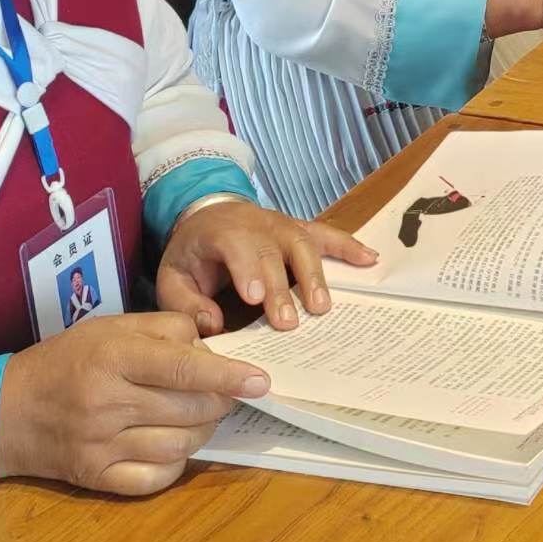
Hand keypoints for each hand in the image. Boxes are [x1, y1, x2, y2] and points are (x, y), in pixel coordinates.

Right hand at [0, 311, 269, 495]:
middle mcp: (107, 402)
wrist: (5, 411)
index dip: (226, 375)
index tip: (261, 381)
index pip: (181, 367)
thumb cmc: (66, 360)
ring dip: (203, 430)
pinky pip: (156, 478)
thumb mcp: (110, 327)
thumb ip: (164, 329)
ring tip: (199, 416)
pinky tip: (174, 444)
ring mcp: (101, 444)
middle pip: (189, 408)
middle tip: (224, 392)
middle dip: (220, 401)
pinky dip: (177, 462)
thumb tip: (211, 347)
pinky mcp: (96, 477)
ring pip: (180, 444)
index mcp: (113, 357)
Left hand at [157, 198, 373, 335]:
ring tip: (321, 307)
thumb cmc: (194, 253)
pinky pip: (328, 235)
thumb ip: (186, 304)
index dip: (248, 269)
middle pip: (274, 252)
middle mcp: (258, 224)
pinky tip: (369, 260)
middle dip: (283, 287)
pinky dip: (349, 246)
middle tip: (288, 323)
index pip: (237, 246)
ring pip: (304, 244)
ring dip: (315, 275)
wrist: (210, 215)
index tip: (255, 298)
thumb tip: (212, 326)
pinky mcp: (302, 230)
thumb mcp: (173, 277)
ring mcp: (284, 225)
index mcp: (222, 232)